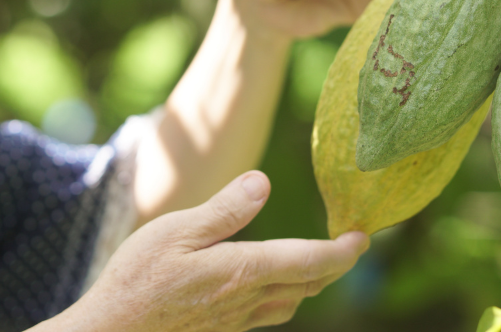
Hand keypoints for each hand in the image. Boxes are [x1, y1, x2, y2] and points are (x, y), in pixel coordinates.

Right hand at [72, 171, 367, 331]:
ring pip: (291, 304)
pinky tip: (272, 287)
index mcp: (241, 272)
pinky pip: (267, 315)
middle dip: (335, 265)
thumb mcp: (175, 230)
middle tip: (354, 245)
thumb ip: (224, 210)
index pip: (309, 262)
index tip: (364, 237)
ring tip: (321, 262)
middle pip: (308, 286)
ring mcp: (234, 322)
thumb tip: (263, 182)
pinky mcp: (220, 331)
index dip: (342, 251)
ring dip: (313, 283)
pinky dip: (286, 297)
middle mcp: (246, 302)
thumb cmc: (136, 278)